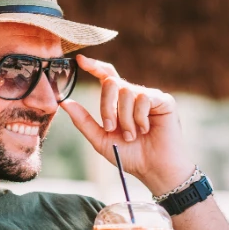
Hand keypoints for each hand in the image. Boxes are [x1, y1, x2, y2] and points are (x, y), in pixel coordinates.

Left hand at [59, 55, 193, 194]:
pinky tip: (146, 130)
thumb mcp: (101, 139)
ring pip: (126, 92)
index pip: (106, 76)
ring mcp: (149, 97)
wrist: (153, 169)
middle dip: (106, 106)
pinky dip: (139, 117)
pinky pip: (143, 98)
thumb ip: (84, 121)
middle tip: (111, 128)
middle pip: (111, 82)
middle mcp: (133, 95)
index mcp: (118, 102)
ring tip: (132, 135)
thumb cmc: (130, 156)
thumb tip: (64, 103)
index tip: (80, 60)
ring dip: (125, 118)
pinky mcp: (163, 101)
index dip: (94, 66)